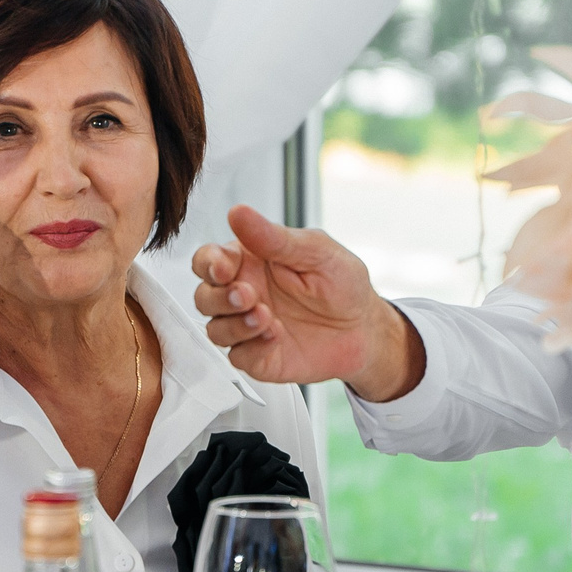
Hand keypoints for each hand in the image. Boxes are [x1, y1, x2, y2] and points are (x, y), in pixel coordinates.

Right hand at [189, 206, 426, 401]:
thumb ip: (273, 237)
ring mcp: (249, 328)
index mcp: (250, 262)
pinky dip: (252, 348)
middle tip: (246, 294)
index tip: (223, 267)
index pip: (209, 260)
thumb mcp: (316, 251)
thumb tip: (239, 213)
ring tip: (266, 317)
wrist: (366, 329)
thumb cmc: (343, 284)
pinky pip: (238, 357)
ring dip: (235, 324)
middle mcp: (244, 294)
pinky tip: (275, 336)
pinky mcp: (260, 357)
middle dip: (219, 297)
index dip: (209, 264)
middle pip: (204, 297)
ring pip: (215, 329)